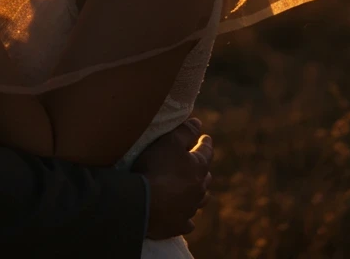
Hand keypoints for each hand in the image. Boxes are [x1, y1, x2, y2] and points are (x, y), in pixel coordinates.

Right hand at [131, 116, 213, 239]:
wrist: (143, 202)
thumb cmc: (156, 167)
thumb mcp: (169, 141)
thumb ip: (184, 131)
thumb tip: (198, 123)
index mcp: (198, 167)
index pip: (205, 151)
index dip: (204, 143)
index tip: (205, 138)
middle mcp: (198, 189)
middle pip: (205, 178)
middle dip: (203, 170)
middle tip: (200, 166)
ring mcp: (189, 209)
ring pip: (200, 201)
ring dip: (198, 194)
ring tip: (195, 192)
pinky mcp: (178, 225)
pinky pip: (187, 223)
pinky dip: (187, 218)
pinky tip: (186, 218)